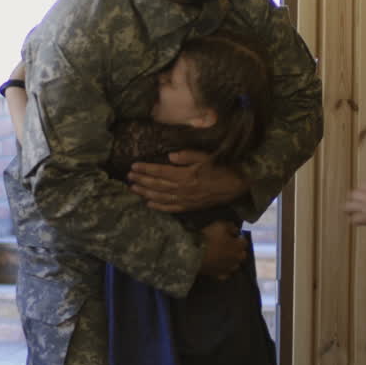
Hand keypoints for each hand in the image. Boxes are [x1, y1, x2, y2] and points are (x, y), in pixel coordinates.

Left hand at [128, 150, 245, 211]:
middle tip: (128, 176)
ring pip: (161, 197)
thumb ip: (187, 156)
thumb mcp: (205, 156)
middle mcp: (183, 189)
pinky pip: (171, 208)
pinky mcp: (190, 207)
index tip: (133, 166)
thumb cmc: (221, 167)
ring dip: (145, 193)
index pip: (161, 171)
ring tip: (133, 188)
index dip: (146, 169)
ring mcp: (186, 200)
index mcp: (186, 175)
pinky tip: (148, 204)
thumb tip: (169, 156)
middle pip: (157, 185)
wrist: (236, 185)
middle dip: (141, 180)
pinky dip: (158, 207)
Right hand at [198, 221, 246, 279]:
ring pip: (235, 266)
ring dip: (232, 261)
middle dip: (239, 250)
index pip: (244, 242)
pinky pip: (225, 274)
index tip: (234, 234)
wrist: (195, 253)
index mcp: (238, 247)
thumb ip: (230, 226)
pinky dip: (224, 270)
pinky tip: (220, 267)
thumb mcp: (220, 225)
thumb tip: (236, 230)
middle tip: (231, 245)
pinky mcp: (218, 275)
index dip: (240, 237)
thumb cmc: (209, 237)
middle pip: (242, 256)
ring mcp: (228, 268)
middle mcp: (236, 259)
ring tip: (225, 256)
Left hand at [344, 179, 365, 227]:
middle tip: (357, 207)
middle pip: (351, 195)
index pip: (360, 187)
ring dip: (350, 211)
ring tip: (352, 215)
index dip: (363, 194)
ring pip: (347, 207)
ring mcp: (364, 205)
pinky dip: (356, 222)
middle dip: (354, 201)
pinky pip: (353, 220)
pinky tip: (360, 223)